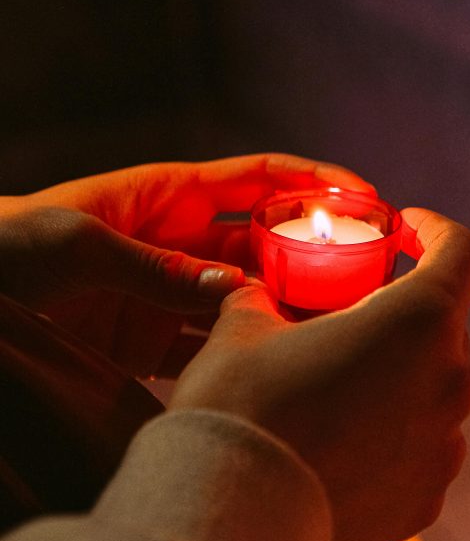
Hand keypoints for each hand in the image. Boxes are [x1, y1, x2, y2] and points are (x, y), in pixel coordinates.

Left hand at [0, 154, 373, 375]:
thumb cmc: (11, 245)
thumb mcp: (79, 243)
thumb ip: (157, 266)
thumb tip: (235, 289)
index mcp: (173, 197)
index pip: (260, 179)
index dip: (315, 180)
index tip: (364, 195)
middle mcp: (185, 242)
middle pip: (268, 242)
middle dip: (315, 252)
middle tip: (363, 274)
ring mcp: (176, 291)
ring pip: (249, 295)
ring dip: (286, 307)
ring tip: (332, 324)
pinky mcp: (160, 335)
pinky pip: (213, 339)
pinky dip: (242, 348)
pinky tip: (274, 361)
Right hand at [170, 208, 469, 540]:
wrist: (227, 514)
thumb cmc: (239, 404)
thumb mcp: (243, 326)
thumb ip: (264, 296)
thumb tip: (260, 293)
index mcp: (416, 322)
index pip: (461, 252)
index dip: (436, 230)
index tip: (406, 230)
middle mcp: (450, 382)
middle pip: (441, 323)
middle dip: (399, 310)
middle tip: (349, 314)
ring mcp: (444, 445)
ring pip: (432, 385)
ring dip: (396, 372)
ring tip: (339, 383)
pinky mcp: (426, 496)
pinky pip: (421, 442)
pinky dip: (393, 428)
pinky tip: (342, 439)